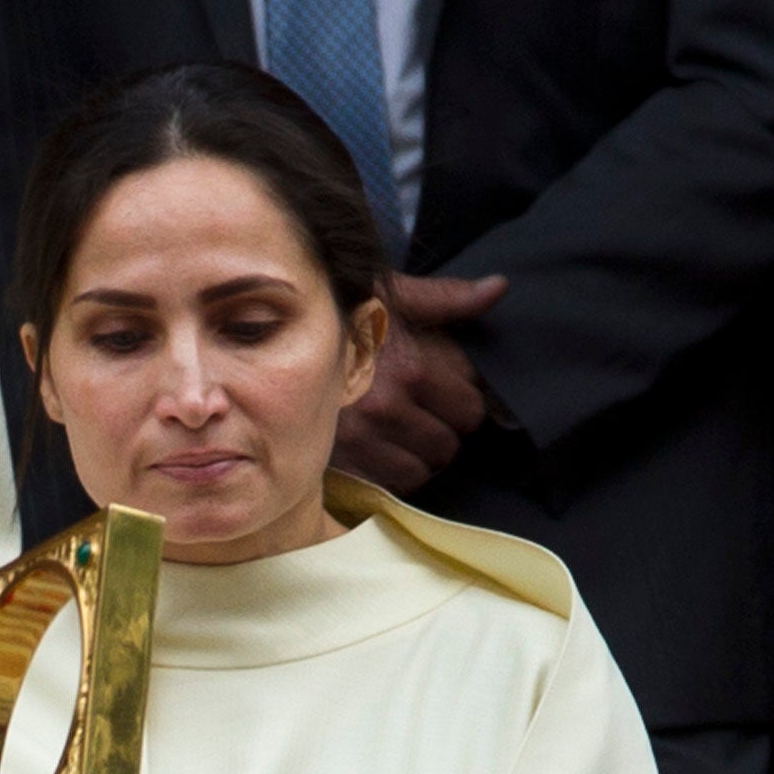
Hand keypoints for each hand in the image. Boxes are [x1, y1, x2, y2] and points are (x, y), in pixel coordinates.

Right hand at [328, 269, 504, 496]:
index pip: (472, 405)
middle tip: (427, 414)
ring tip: (405, 433)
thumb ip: (446, 298)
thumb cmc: (340, 317)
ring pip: (424, 469)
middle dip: (445, 430)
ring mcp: (363, 440)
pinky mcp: (341, 462)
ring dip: (420, 455)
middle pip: (451, 443)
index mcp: (411, 368)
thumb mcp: (392, 297)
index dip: (464, 399)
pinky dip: (392, 471)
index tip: (449, 393)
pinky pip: (389, 484)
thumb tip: (498, 288)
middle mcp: (389, 407)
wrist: (275, 346)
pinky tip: (383, 449)